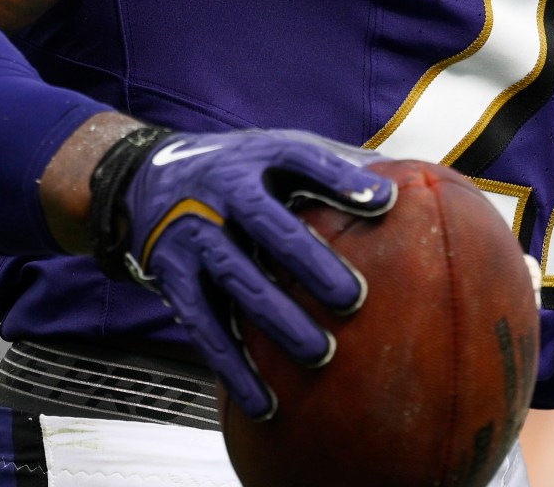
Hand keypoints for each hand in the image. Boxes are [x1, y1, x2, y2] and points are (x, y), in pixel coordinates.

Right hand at [108, 129, 395, 417]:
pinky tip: (265, 400)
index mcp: (256, 157)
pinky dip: (233, 366)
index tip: (385, 201)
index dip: (341, 179)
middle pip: (267, 224)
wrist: (144, 179)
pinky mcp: (172, 277)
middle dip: (309, 261)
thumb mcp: (276, 152)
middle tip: (353, 298)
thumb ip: (333, 165)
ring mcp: (193, 235)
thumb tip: (409, 181)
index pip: (300, 158)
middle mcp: (219, 191)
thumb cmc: (237, 170)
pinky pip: (204, 326)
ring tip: (320, 354)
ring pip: (237, 280)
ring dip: (277, 319)